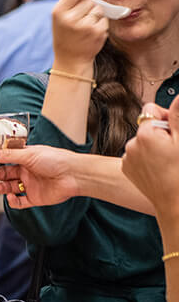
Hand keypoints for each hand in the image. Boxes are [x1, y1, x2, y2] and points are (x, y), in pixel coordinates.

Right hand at [0, 145, 82, 207]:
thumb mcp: (28, 154)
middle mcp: (27, 172)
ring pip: (11, 188)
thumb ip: (8, 155)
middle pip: (6, 175)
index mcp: (26, 159)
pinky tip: (11, 197)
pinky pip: (20, 202)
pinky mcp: (35, 197)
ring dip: (2, 188)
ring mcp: (31, 185)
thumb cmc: (57, 160)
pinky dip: (13, 201)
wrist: (73, 175)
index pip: (7, 160)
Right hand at [51, 0, 108, 72]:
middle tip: (80, 16)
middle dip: (88, 5)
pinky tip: (91, 32)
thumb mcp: (62, 14)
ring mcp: (84, 26)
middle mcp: (70, 18)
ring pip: (98, 8)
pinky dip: (100, 23)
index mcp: (58, 11)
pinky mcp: (96, 32)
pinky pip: (104, 19)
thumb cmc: (66, 34)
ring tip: (85, 25)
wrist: (70, 59)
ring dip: (95, 14)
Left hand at [124, 98, 178, 221]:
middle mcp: (131, 143)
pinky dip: (148, 158)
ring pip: (143, 141)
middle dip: (162, 132)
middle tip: (175, 149)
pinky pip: (138, 155)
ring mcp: (128, 157)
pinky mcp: (128, 169)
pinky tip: (161, 169)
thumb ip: (177, 117)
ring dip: (155, 146)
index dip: (167, 117)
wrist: (176, 203)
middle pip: (147, 126)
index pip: (151, 110)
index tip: (176, 131)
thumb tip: (178, 98)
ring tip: (169, 161)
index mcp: (145, 133)